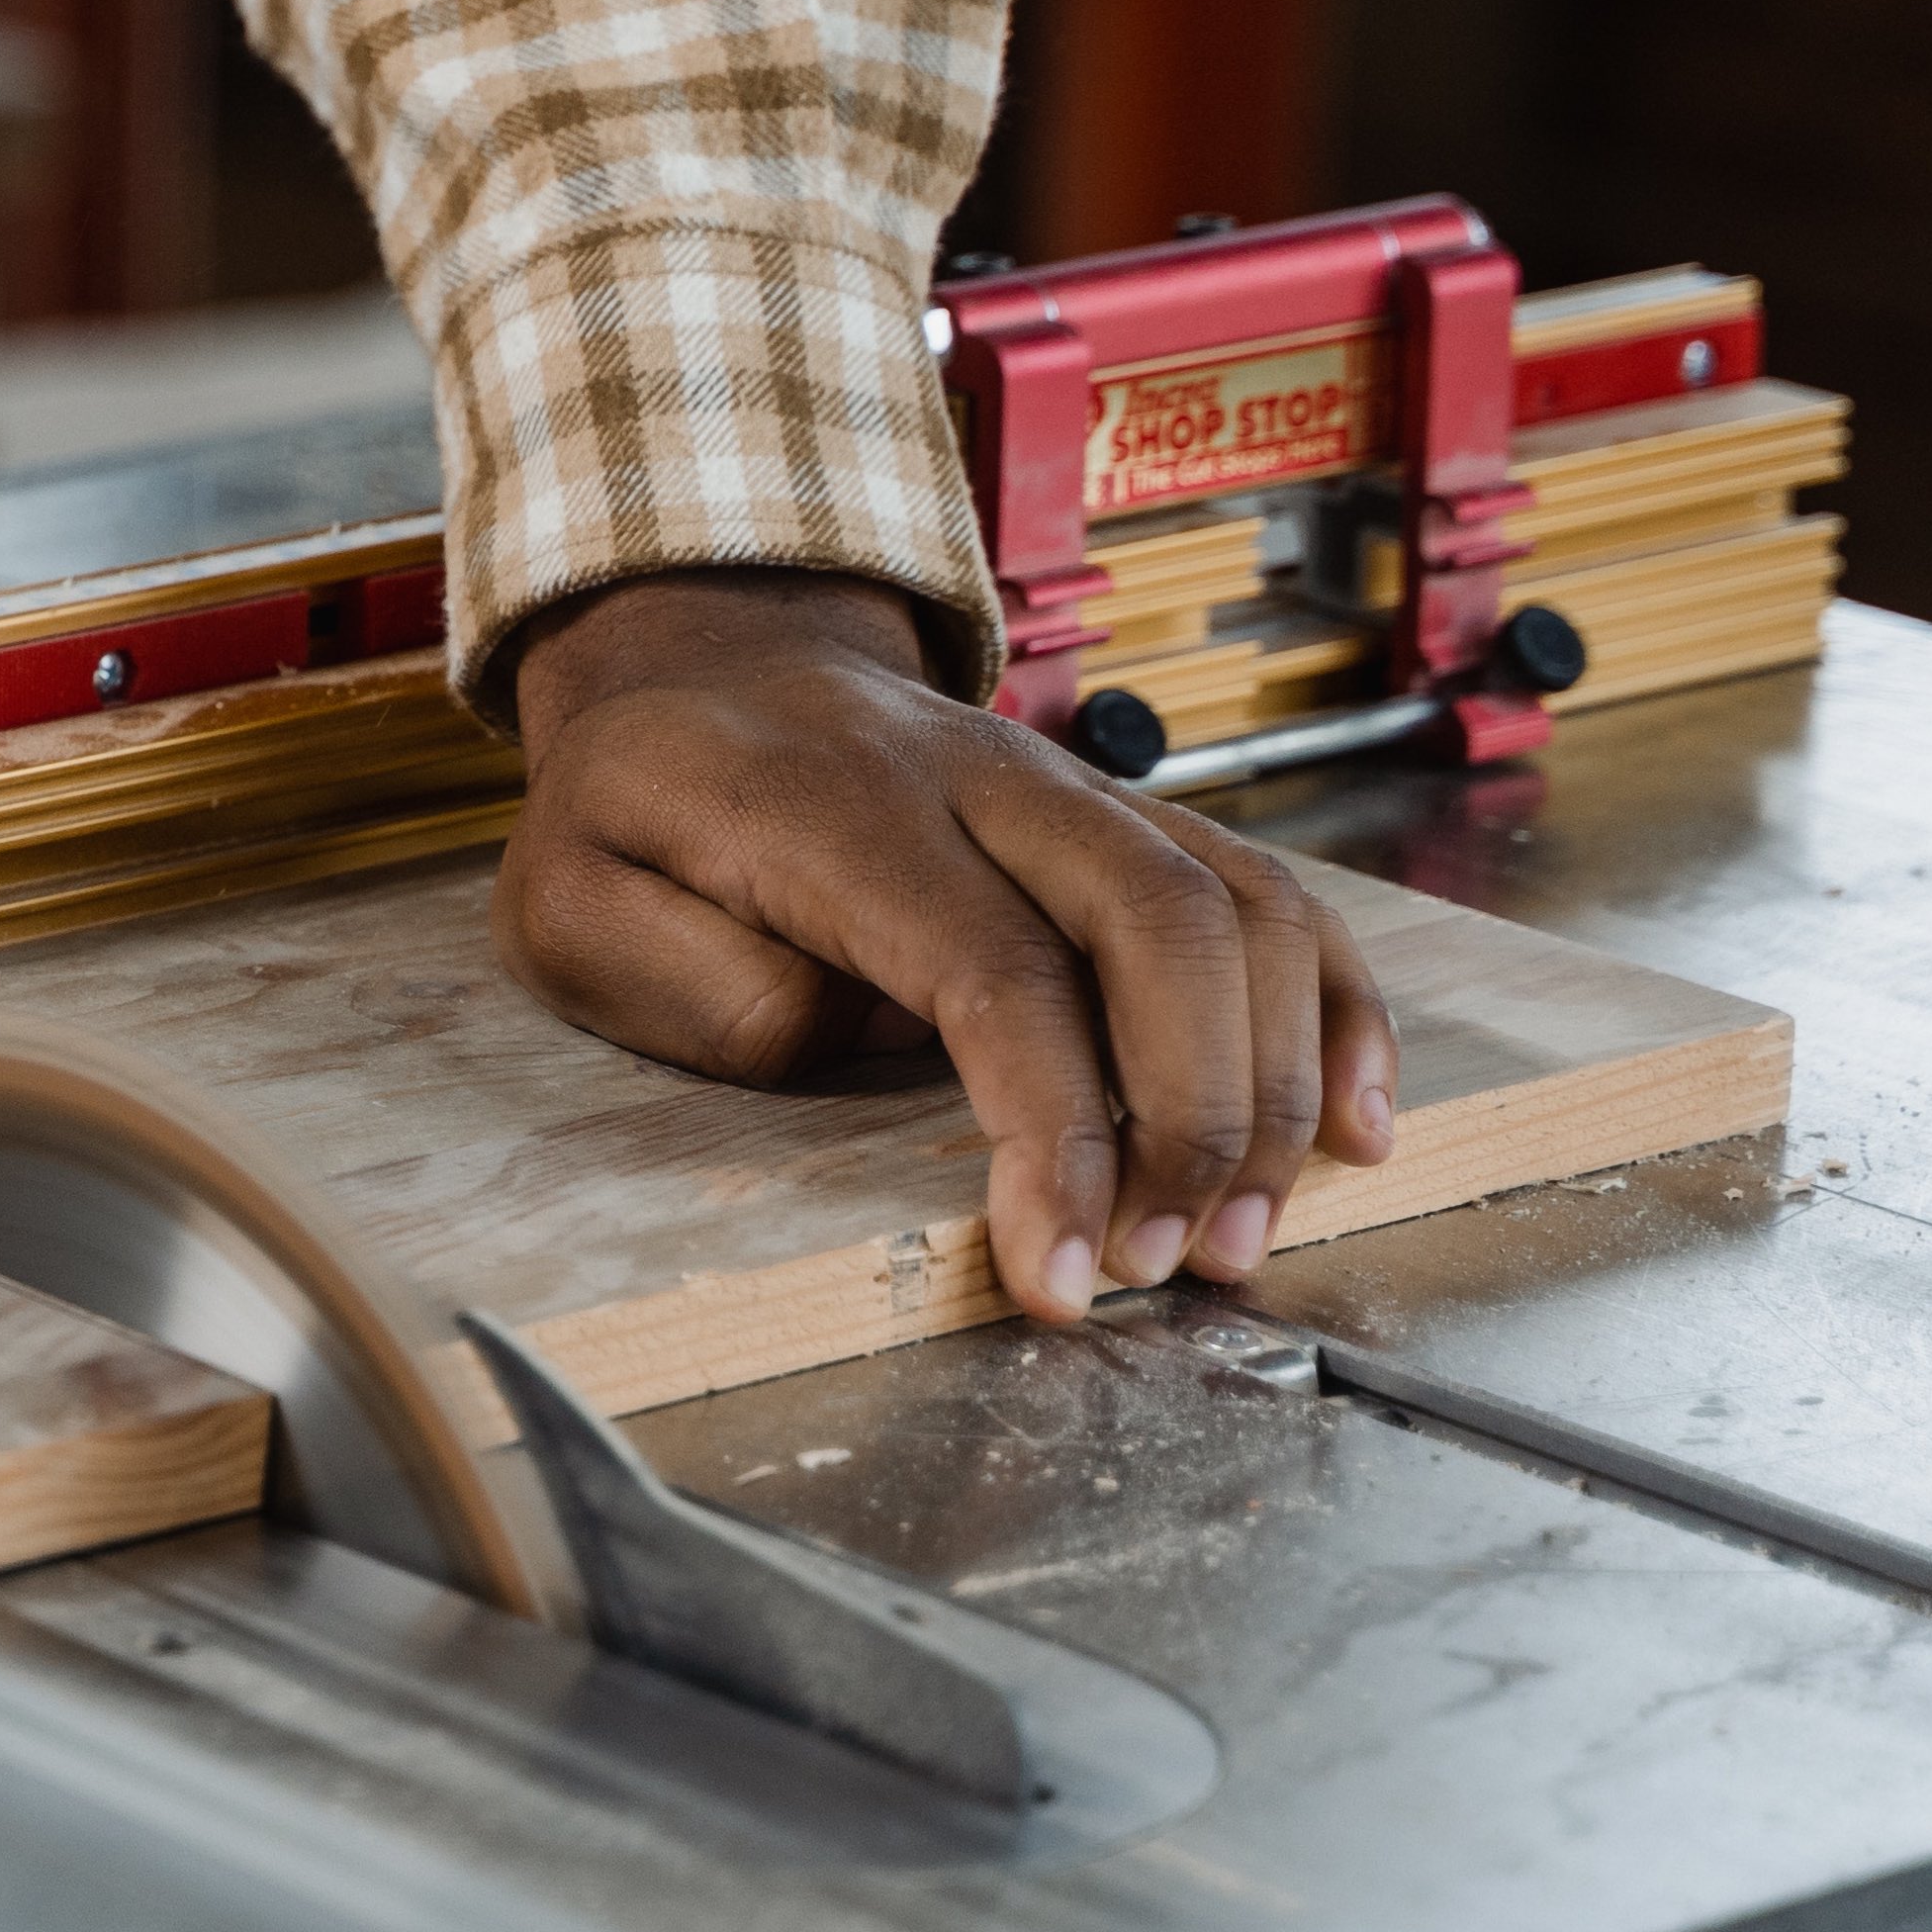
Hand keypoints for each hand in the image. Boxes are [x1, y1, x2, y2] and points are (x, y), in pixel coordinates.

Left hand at [497, 570, 1397, 1319]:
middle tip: (1179, 1266)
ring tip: (1247, 1233)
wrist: (697, 658)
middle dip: (1199, 1115)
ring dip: (1276, 1080)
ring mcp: (1073, 789)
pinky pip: (1267, 890)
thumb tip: (863, 1050)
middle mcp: (987, 781)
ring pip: (1238, 901)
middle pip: (1158, 920)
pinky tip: (1357, 1122)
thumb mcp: (574, 908)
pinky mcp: (1123, 817)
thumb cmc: (633, 808)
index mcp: (844, 811)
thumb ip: (700, 990)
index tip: (1067, 1273)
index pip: (994, 971)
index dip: (1057, 1132)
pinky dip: (1336, 1007)